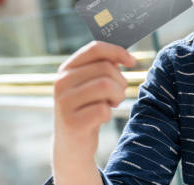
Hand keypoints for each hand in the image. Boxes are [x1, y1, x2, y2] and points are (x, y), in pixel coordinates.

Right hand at [52, 41, 135, 183]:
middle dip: (120, 81)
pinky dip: (108, 113)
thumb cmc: (87, 109)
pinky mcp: (72, 123)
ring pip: (105, 86)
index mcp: (66, 69)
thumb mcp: (90, 85)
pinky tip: (101, 118)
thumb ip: (103, 67)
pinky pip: (103, 110)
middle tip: (117, 94)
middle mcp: (61, 83)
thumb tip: (123, 55)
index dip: (117, 52)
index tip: (132, 61)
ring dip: (117, 95)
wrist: (71, 145)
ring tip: (113, 103)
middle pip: (105, 68)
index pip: (95, 48)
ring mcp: (64, 103)